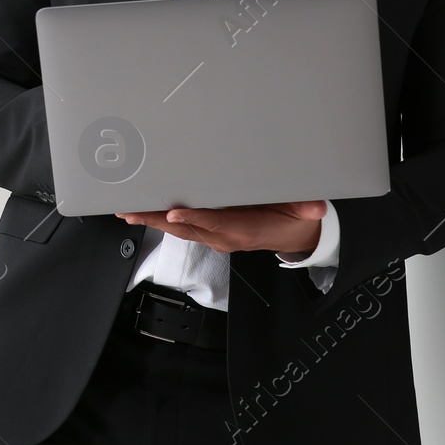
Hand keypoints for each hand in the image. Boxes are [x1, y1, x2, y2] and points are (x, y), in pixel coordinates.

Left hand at [115, 199, 326, 256]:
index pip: (215, 223)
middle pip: (186, 227)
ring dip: (153, 219)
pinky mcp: (210, 232)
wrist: (294, 236)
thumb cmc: (292, 219)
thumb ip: (306, 208)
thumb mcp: (303, 212)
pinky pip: (182, 226)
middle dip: (157, 218)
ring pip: (178, 228)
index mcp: (243, 229)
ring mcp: (214, 235)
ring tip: (129, 210)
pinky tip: (145, 212)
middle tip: (133, 209)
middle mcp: (223, 236)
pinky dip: (161, 219)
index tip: (174, 210)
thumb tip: (315, 209)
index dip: (194, 217)